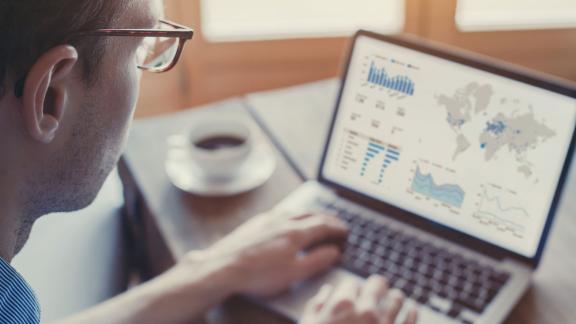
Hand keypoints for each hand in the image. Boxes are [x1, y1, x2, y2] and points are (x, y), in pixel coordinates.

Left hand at [204, 211, 347, 296]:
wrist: (223, 266)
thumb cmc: (258, 274)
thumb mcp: (294, 273)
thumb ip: (316, 261)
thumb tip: (333, 252)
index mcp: (296, 233)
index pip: (323, 224)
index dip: (337, 227)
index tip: (345, 230)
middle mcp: (283, 221)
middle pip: (311, 213)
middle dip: (326, 216)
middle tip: (335, 220)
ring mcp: (267, 219)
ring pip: (295, 211)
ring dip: (310, 213)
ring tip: (316, 217)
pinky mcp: (255, 222)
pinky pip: (280, 212)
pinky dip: (293, 214)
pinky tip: (289, 219)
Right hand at [301, 275, 417, 323]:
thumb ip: (316, 306)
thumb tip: (326, 293)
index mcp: (342, 305)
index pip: (351, 283)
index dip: (351, 289)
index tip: (352, 295)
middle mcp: (366, 312)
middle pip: (378, 284)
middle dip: (376, 285)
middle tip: (378, 288)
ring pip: (397, 299)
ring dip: (395, 298)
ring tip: (395, 298)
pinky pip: (411, 320)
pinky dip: (412, 312)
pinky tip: (411, 309)